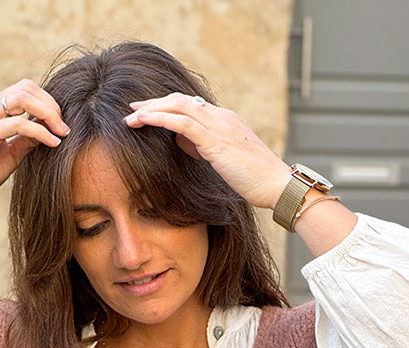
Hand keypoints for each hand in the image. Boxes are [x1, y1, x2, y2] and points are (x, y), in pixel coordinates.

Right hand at [0, 80, 68, 226]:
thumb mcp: (8, 155)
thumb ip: (25, 141)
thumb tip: (48, 133)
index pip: (24, 90)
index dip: (46, 102)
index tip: (60, 125)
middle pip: (26, 87)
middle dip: (51, 104)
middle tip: (64, 127)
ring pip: (24, 98)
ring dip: (48, 113)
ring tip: (61, 133)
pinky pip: (19, 125)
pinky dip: (40, 132)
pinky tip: (52, 144)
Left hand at [124, 93, 290, 210]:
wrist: (277, 186)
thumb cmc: (255, 180)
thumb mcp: (226, 161)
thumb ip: (204, 147)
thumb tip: (182, 142)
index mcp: (226, 120)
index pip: (191, 105)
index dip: (167, 106)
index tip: (147, 111)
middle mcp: (222, 117)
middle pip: (181, 100)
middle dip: (154, 103)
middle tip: (132, 110)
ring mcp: (220, 127)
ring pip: (178, 106)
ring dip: (152, 110)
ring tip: (131, 117)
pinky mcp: (216, 142)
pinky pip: (182, 123)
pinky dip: (160, 118)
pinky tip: (144, 121)